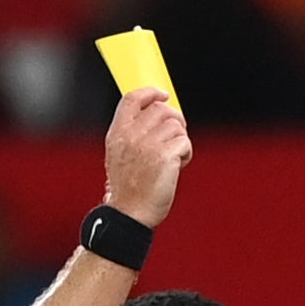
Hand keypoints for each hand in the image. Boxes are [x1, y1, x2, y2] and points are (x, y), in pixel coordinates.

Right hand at [103, 88, 191, 228]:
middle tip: (178, 135)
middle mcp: (132, 134)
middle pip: (161, 108)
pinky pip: (185, 141)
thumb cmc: (128, 189)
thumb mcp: (119, 155)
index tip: (163, 94)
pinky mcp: (165, 155)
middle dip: (175, 119)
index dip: (150, 92)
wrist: (130, 213)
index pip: (132, 98)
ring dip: (180, 140)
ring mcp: (148, 144)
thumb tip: (155, 116)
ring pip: (176, 125)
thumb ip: (132, 134)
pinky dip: (186, 152)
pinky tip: (179, 166)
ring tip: (174, 158)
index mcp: (117, 132)